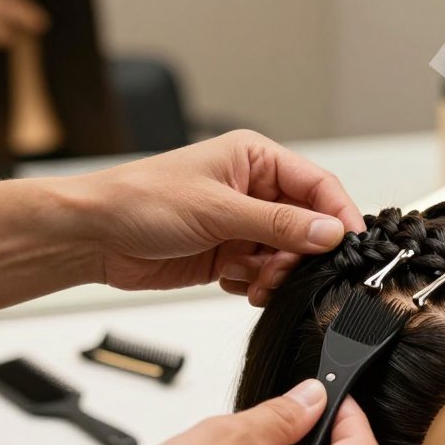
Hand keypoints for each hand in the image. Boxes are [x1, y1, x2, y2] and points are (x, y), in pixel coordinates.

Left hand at [70, 130, 364, 304]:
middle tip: (287, 269)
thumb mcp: (217, 209)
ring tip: (257, 280)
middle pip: (307, 225)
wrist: (93, 237)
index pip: (317, 184)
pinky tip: (239, 285)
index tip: (351, 243)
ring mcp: (242, 225)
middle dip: (301, 252)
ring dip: (278, 273)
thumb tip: (328, 231)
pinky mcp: (229, 255)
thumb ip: (278, 223)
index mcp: (255, 159)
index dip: (338, 214)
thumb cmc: (140, 200)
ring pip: (287, 254)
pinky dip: (259, 285)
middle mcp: (254, 190)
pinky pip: (264, 273)